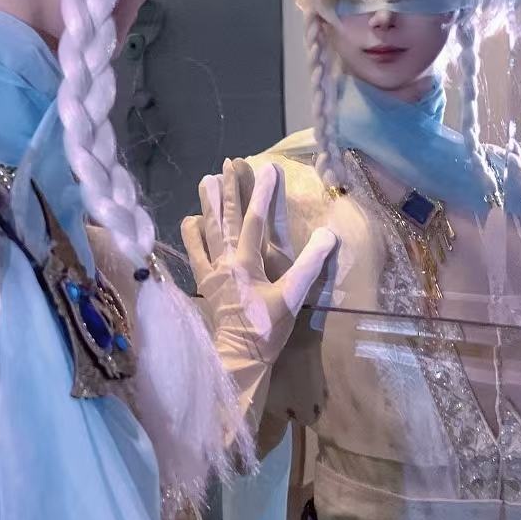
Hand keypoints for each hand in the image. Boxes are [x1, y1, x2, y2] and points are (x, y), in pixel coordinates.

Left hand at [182, 160, 336, 369]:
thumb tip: (328, 234)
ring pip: (205, 229)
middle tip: (226, 163)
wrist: (239, 356)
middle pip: (225, 218)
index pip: (254, 220)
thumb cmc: (268, 328)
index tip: (267, 168)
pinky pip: (193, 252)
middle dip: (228, 189)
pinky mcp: (203, 281)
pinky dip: (192, 233)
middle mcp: (224, 261)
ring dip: (206, 204)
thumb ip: (309, 266)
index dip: (261, 193)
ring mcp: (210, 271)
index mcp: (246, 263)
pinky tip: (193, 221)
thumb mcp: (292, 298)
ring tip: (205, 180)